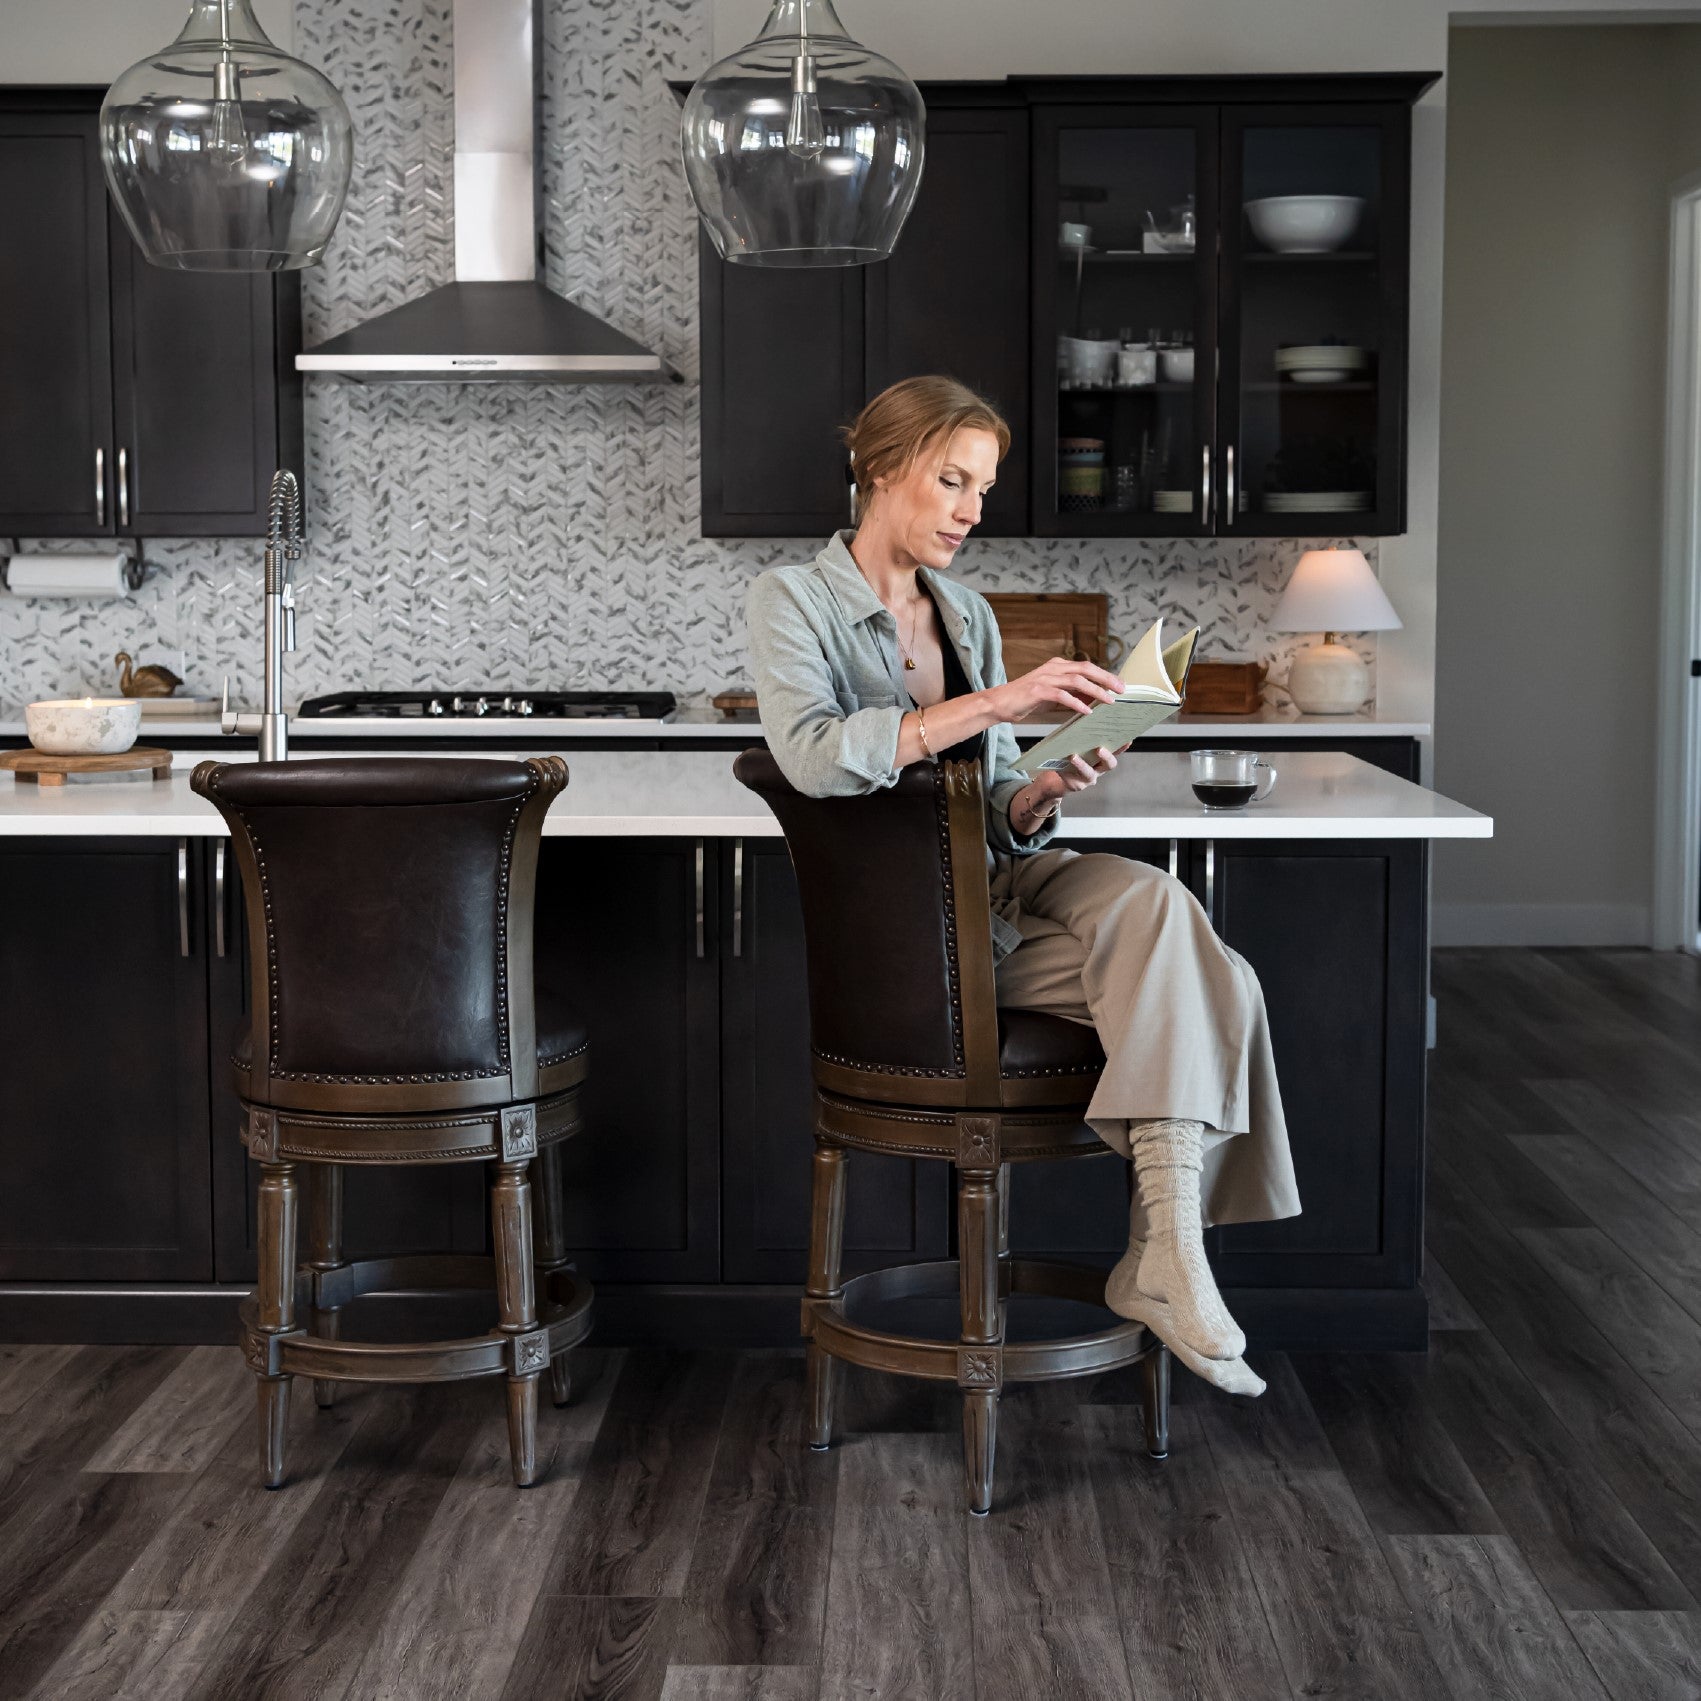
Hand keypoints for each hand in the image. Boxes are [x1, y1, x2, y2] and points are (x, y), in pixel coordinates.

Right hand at [987, 656, 1125, 722]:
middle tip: (1122, 690)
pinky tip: (1087, 711)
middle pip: (1086, 668)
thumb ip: (1071, 693)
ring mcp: (1045, 678)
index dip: (1104, 675)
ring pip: (1077, 680)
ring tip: (1109, 701)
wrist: (999, 703)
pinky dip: (1076, 702)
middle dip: (1106, 679)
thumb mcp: (1052, 695)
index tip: (1119, 685)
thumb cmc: (1025, 701)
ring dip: (1096, 690)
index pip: (1086, 667)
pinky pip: (1062, 694)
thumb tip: (1093, 698)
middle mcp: (1053, 668)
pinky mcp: (1037, 690)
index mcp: (1057, 666)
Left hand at [1021, 742, 1132, 810]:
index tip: (1128, 740)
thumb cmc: (1072, 756)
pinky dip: (1065, 770)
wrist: (1060, 777)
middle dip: (1106, 757)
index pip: (1116, 751)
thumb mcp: (1080, 745)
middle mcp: (1100, 769)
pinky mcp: (1076, 785)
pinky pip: (1072, 778)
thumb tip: (1085, 716)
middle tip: (1100, 749)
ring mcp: (1089, 779)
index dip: (1123, 747)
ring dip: (1081, 765)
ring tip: (1073, 756)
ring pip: (1089, 773)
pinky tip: (1060, 762)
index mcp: (1103, 758)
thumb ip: (1085, 737)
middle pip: (1109, 765)